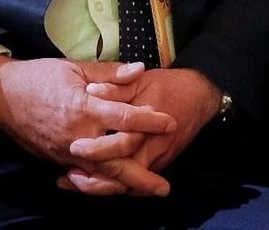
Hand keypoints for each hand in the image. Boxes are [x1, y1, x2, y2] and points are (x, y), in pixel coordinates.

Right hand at [0, 56, 175, 190]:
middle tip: (164, 186)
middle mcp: (77, 136)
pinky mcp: (57, 160)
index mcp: (84, 108)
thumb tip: (140, 70)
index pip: (125, 119)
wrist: (1, 96)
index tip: (170, 123)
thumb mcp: (75, 68)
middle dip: (142, 176)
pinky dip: (102, 184)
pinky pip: (84, 176)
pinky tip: (117, 187)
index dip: (151, 121)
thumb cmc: (39, 76)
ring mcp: (66, 153)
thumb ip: (109, 73)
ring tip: (148, 192)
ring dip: (126, 187)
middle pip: (116, 162)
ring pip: (101, 176)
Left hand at [62, 68, 220, 196]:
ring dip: (101, 187)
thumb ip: (116, 87)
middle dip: (95, 179)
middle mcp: (153, 148)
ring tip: (73, 182)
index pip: (122, 144)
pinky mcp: (158, 166)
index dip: (98, 149)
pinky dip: (113, 186)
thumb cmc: (168, 86)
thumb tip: (91, 90)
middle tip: (68, 176)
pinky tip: (91, 184)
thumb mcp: (141, 82)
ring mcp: (158, 160)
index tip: (74, 147)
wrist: (199, 96)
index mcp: (147, 125)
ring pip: (128, 184)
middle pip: (124, 174)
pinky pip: (134, 184)